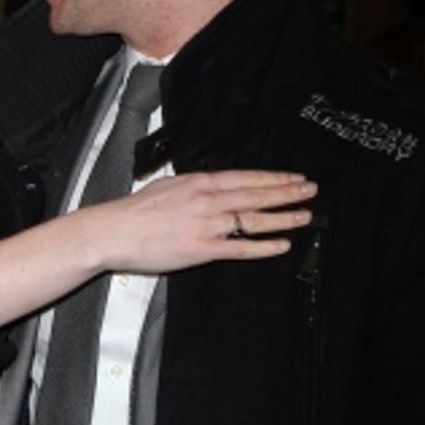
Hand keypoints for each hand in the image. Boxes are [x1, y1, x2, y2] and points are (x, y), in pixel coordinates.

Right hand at [88, 170, 316, 274]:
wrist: (113, 231)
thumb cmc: (134, 212)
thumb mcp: (167, 186)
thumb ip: (193, 188)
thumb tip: (210, 187)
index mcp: (199, 182)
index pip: (246, 177)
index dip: (273, 177)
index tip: (293, 177)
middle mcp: (208, 199)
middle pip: (256, 194)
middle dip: (287, 192)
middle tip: (310, 190)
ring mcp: (207, 224)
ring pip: (254, 219)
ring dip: (283, 217)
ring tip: (304, 215)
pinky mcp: (202, 248)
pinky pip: (240, 248)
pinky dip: (264, 246)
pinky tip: (282, 245)